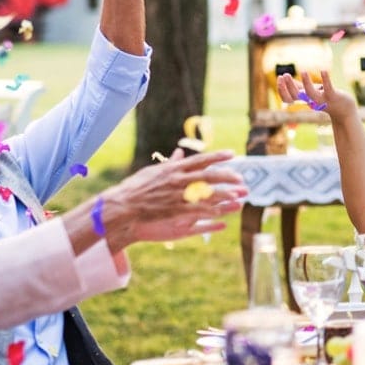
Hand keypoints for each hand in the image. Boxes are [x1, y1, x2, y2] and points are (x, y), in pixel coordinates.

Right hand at [99, 150, 246, 247]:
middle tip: (241, 179)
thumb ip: (170, 163)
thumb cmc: (136, 188)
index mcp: (173, 169)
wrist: (123, 205)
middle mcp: (177, 180)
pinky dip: (210, 210)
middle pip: (208, 176)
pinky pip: (197, 210)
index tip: (232, 154)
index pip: (200, 160)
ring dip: (223, 195)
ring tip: (238, 196)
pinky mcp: (175, 210)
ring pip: (205, 194)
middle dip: (226, 177)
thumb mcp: (154, 171)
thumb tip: (179, 153)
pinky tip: (222, 212)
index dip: (217, 157)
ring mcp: (177, 195)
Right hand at [277, 71, 357, 120]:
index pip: (288, 99)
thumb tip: (286, 79)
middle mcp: (311, 101)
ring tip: (303, 71)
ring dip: (306, 83)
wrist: (344, 109)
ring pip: (311, 94)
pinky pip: (328, 88)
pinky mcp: (333, 96)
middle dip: (288, 87)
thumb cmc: (326, 99)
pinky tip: (323, 70)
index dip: (282, 90)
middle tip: (285, 75)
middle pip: (296, 97)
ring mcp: (322, 100)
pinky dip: (326, 80)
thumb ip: (299, 86)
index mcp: (304, 100)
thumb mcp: (311, 92)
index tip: (279, 78)